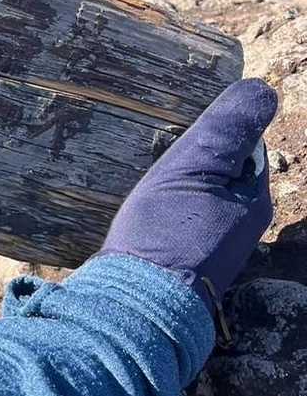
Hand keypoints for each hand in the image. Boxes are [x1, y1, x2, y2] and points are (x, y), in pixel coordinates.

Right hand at [98, 77, 277, 313]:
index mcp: (254, 202)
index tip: (178, 132)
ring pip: (199, 202)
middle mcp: (242, 229)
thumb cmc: (163, 234)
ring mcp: (214, 251)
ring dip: (177, 189)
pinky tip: (142, 216)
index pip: (243, 147)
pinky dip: (165, 215)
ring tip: (143, 185)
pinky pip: (181, 226)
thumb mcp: (194, 169)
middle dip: (194, 162)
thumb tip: (264, 89)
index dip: (212, 134)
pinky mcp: (185, 268)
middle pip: (221, 176)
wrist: (131, 306)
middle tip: (155, 156)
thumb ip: (227, 130)